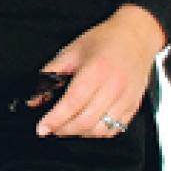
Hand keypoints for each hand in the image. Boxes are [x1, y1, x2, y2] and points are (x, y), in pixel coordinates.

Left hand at [34, 5, 165, 138]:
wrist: (136, 36)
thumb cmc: (104, 41)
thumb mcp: (71, 51)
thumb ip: (50, 74)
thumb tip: (34, 98)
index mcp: (96, 70)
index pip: (72, 103)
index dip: (55, 119)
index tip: (41, 128)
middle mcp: (113, 87)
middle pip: (86, 121)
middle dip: (63, 131)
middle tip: (50, 130)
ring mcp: (126, 99)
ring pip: (100, 130)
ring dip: (80, 134)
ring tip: (66, 129)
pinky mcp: (133, 106)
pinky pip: (115, 129)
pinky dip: (98, 133)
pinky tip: (86, 127)